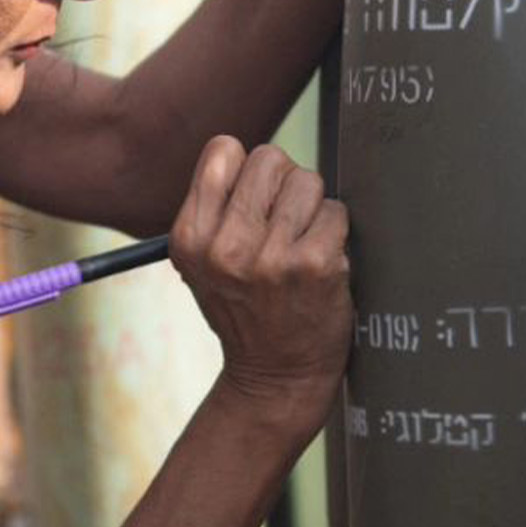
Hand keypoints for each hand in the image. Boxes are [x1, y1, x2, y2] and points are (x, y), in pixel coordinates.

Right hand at [168, 137, 352, 421]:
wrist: (276, 377)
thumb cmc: (245, 308)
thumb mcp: (204, 262)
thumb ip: (217, 207)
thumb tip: (250, 155)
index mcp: (189, 237)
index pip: (223, 149)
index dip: (245, 171)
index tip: (252, 204)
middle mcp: (224, 246)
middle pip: (270, 158)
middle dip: (283, 184)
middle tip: (283, 225)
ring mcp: (270, 257)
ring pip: (307, 180)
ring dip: (312, 208)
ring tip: (300, 245)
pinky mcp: (314, 266)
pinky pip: (336, 211)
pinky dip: (336, 231)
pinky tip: (321, 262)